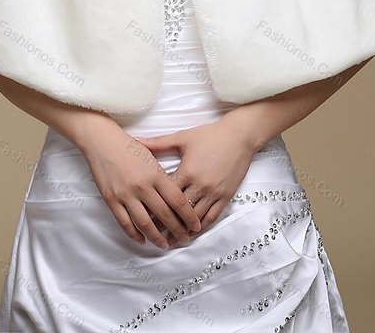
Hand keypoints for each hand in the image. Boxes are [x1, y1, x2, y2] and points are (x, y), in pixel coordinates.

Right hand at [79, 121, 201, 249]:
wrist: (102, 141)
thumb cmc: (128, 146)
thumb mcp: (151, 157)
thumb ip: (162, 177)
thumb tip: (174, 197)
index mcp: (155, 174)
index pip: (177, 201)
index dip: (188, 216)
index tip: (195, 225)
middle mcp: (142, 186)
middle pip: (164, 215)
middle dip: (177, 230)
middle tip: (184, 238)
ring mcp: (126, 195)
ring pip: (145, 223)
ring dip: (157, 237)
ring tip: (164, 245)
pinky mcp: (111, 200)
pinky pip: (125, 223)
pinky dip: (134, 234)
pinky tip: (142, 240)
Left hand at [135, 119, 257, 244]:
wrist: (239, 136)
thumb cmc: (210, 135)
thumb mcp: (182, 138)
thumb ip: (158, 143)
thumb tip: (135, 140)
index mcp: (187, 171)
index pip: (166, 195)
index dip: (154, 207)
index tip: (143, 216)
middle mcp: (200, 185)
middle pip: (179, 210)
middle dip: (165, 223)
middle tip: (153, 234)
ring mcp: (214, 193)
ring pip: (195, 218)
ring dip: (182, 230)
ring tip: (170, 240)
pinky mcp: (225, 196)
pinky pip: (212, 217)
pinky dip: (200, 227)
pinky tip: (192, 233)